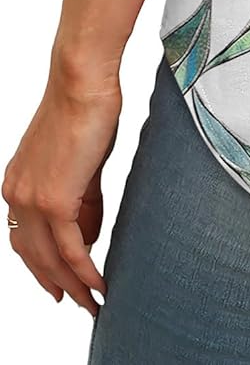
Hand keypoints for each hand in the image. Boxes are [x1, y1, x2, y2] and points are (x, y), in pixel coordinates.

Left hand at [3, 60, 120, 316]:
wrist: (82, 81)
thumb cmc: (85, 109)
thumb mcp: (80, 163)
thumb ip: (81, 200)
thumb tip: (87, 234)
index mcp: (17, 184)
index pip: (24, 238)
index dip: (41, 265)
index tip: (59, 282)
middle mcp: (16, 196)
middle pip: (33, 256)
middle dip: (55, 283)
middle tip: (78, 301)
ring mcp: (32, 201)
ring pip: (51, 259)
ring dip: (73, 285)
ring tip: (93, 302)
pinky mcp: (54, 201)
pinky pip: (71, 249)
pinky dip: (85, 271)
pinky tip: (100, 283)